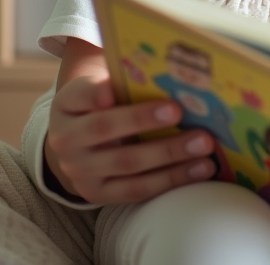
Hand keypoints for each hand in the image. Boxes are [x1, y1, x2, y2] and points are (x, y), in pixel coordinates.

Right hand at [44, 41, 216, 204]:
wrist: (83, 143)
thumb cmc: (107, 104)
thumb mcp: (104, 87)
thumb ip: (125, 80)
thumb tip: (169, 73)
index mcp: (67, 104)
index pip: (81, 94)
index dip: (96, 92)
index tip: (113, 90)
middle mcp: (65, 139)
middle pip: (104, 128)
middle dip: (142, 120)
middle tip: (179, 110)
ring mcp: (80, 172)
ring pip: (127, 163)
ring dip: (169, 154)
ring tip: (204, 145)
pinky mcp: (99, 195)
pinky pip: (138, 189)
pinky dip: (172, 179)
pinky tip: (200, 168)